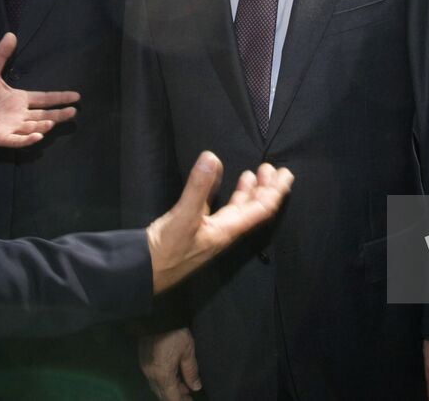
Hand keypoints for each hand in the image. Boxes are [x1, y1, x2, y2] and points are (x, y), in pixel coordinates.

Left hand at [0, 33, 77, 146]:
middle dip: (59, 114)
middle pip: (44, 115)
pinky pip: (17, 140)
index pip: (43, 99)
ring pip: (33, 127)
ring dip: (44, 125)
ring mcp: (10, 126)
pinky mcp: (0, 137)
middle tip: (74, 112)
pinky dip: (28, 139)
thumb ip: (1, 54)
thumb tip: (11, 35)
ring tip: (53, 121)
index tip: (75, 96)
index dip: (59, 97)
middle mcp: (17, 114)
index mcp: (17, 98)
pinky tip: (38, 135)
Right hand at [139, 328, 201, 400]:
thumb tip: (195, 387)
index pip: (172, 397)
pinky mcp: (143, 361)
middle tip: (189, 395)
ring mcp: (145, 369)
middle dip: (176, 397)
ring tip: (184, 386)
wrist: (157, 316)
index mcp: (162, 375)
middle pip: (162, 394)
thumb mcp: (188, 351)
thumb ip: (191, 372)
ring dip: (169, 390)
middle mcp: (151, 376)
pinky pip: (153, 379)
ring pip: (157, 387)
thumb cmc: (175, 333)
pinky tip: (173, 377)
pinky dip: (163, 382)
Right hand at [147, 152, 293, 293]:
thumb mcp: (183, 217)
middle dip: (266, 188)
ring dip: (249, 191)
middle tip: (272, 168)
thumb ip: (198, 188)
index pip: (261, 209)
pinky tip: (222, 181)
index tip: (286, 173)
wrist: (142, 272)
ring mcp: (211, 231)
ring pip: (238, 209)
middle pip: (253, 209)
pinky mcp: (197, 228)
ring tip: (255, 173)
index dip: (276, 191)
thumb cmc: (166, 250)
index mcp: (228, 230)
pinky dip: (226, 193)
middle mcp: (225, 231)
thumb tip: (212, 157)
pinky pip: (220, 208)